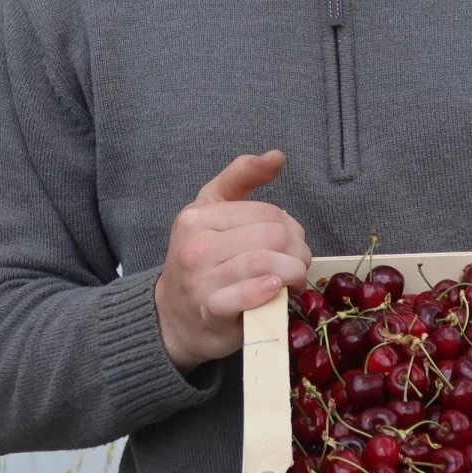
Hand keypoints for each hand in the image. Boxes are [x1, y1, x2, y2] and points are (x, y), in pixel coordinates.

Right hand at [154, 151, 310, 372]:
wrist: (172, 316)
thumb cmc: (200, 259)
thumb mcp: (212, 211)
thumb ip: (241, 177)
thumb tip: (277, 156)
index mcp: (197, 217)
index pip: (265, 212)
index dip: (291, 227)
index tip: (293, 242)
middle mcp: (195, 245)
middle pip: (270, 236)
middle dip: (297, 251)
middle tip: (299, 263)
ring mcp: (199, 279)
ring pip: (263, 262)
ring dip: (293, 272)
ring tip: (295, 279)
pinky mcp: (209, 310)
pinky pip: (246, 294)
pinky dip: (269, 290)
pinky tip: (277, 289)